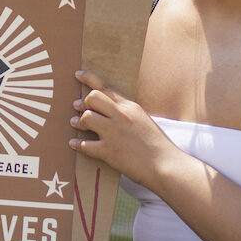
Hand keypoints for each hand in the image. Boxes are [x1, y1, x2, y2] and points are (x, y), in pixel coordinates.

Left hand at [69, 69, 165, 185]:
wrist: (166, 165)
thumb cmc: (157, 145)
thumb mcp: (143, 121)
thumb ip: (127, 113)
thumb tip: (110, 110)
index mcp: (130, 107)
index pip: (106, 87)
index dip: (88, 79)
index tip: (78, 75)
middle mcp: (121, 116)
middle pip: (92, 98)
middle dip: (84, 103)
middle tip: (79, 108)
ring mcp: (114, 133)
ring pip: (86, 117)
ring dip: (79, 122)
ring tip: (76, 124)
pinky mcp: (108, 151)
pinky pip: (85, 144)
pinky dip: (77, 144)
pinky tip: (74, 143)